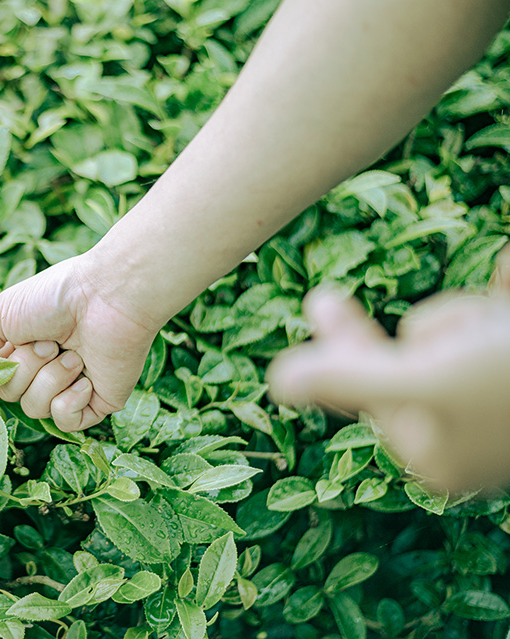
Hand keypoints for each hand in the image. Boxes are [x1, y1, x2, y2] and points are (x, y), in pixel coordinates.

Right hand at [0, 252, 159, 431]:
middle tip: (46, 342)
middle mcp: (44, 368)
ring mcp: (70, 386)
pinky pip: (66, 420)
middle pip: (9, 393)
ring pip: (35, 408)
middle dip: (22, 369)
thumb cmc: (56, 296)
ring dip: (49, 378)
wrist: (108, 296)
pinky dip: (70, 398)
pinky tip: (85, 377)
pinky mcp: (97, 402)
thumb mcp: (2, 314)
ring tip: (71, 352)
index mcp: (21, 346)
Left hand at [267, 249, 509, 492]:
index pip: (369, 389)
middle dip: (417, 327)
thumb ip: (349, 379)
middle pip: (408, 362)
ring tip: (500, 324)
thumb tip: (276, 384)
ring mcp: (494, 408)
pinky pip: (491, 325)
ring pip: (454, 335)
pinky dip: (495, 309)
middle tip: (324, 299)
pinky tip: (505, 288)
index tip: (320, 301)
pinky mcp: (508, 372)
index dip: (343, 345)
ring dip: (469, 316)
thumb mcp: (424, 377)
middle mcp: (464, 440)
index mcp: (435, 456)